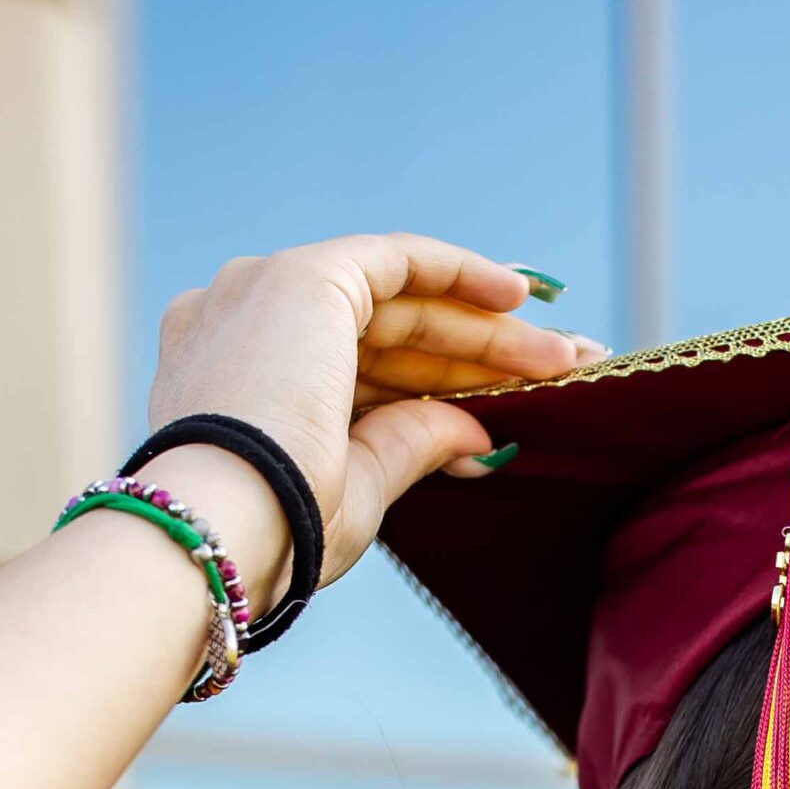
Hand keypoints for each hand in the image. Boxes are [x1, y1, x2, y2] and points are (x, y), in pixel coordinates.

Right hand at [143, 231, 602, 598]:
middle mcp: (240, 324)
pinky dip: (457, 273)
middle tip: (556, 372)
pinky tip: (516, 298)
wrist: (229, 520)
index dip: (436, 383)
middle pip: (384, 336)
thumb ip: (412, 442)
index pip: (358, 374)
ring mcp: (266, 293)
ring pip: (397, 303)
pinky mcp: (304, 277)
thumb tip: (475, 432)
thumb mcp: (358, 485)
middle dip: (474, 355)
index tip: (502, 401)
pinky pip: (396, 261)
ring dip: (481, 329)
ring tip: (560, 354)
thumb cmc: (280, 527)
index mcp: (235, 382)